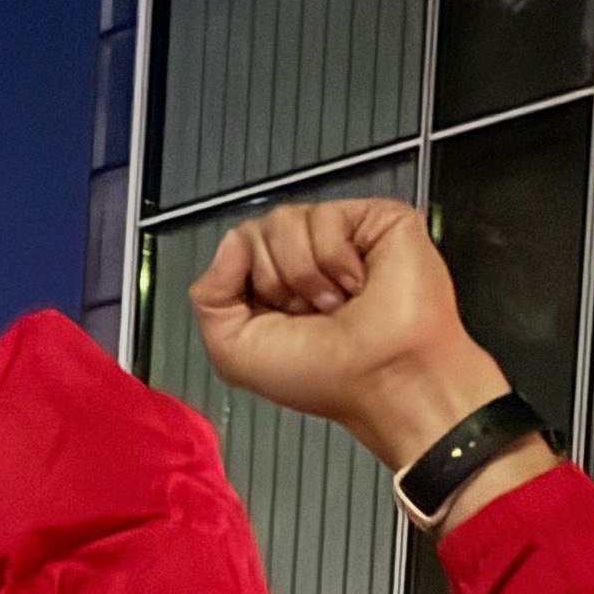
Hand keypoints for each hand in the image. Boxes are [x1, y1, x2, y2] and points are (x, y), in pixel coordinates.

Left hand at [188, 198, 539, 485]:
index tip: (271, 315)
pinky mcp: (375, 222)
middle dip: (274, 280)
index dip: (241, 282)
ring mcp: (339, 239)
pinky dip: (335, 258)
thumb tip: (229, 244)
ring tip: (334, 301)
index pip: (233, 250)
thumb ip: (208, 296)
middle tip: (308, 312)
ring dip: (304, 273)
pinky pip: (326, 215)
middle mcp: (302, 262)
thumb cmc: (324, 377)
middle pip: (255, 232)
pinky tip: (356, 283)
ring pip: (285, 220)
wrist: (384, 377)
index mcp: (269, 291)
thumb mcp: (232, 351)